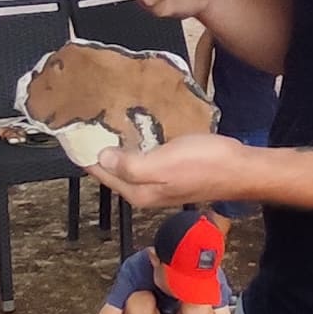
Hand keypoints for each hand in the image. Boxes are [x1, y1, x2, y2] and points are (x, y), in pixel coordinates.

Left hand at [90, 132, 259, 210]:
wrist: (241, 169)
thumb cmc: (205, 164)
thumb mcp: (162, 164)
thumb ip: (130, 165)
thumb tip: (101, 157)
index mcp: (138, 192)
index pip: (102, 172)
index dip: (85, 154)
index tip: (70, 133)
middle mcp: (145, 192)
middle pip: (113, 169)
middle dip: (99, 149)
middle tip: (85, 121)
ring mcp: (160, 183)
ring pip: (129, 163)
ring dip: (118, 146)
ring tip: (104, 122)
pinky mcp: (173, 172)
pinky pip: (146, 158)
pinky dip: (137, 145)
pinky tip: (137, 129)